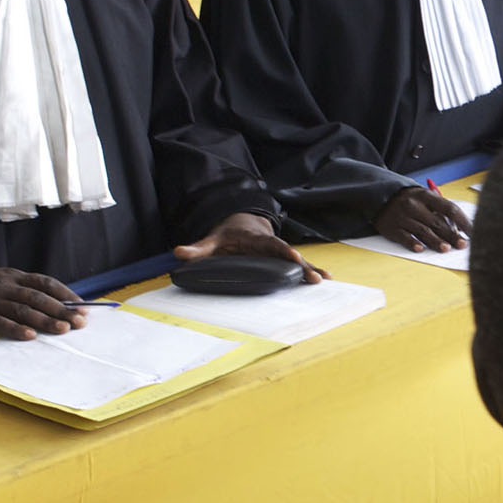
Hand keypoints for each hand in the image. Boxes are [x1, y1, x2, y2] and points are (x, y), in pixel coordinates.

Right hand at [0, 265, 86, 338]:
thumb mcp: (3, 280)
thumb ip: (25, 290)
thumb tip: (56, 304)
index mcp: (14, 276)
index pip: (45, 283)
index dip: (66, 294)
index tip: (83, 306)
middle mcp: (6, 287)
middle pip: (38, 298)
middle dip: (61, 310)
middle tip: (79, 322)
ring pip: (23, 310)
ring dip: (45, 320)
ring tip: (63, 330)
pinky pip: (0, 323)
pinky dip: (16, 329)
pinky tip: (30, 336)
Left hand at [175, 210, 325, 278]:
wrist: (243, 222)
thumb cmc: (227, 235)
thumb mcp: (211, 240)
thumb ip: (197, 249)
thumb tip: (178, 252)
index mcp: (256, 239)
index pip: (270, 244)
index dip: (282, 250)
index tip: (293, 256)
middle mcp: (271, 244)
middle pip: (287, 254)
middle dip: (301, 264)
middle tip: (311, 275)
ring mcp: (279, 251)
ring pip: (296, 260)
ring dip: (310, 269)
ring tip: (323, 279)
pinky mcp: (283, 259)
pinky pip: (298, 266)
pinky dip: (311, 270)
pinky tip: (324, 278)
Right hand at [371, 188, 470, 252]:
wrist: (382, 198)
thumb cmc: (411, 201)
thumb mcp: (425, 199)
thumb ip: (440, 211)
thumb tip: (459, 229)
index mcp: (426, 196)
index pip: (450, 208)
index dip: (463, 221)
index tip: (472, 231)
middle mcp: (414, 206)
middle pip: (437, 222)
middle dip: (451, 235)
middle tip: (462, 245)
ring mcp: (402, 217)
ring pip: (422, 231)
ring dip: (435, 241)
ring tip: (446, 249)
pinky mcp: (392, 228)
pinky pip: (404, 237)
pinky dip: (412, 243)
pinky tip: (420, 249)